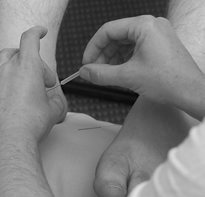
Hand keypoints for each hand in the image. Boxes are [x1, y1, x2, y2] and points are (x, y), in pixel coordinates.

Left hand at [0, 26, 65, 146]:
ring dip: (14, 60)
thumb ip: (56, 101)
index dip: (37, 32)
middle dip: (35, 64)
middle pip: (21, 54)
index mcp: (29, 68)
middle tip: (43, 82)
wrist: (10, 140)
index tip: (42, 32)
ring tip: (22, 69)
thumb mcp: (53, 111)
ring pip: (3, 58)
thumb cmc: (31, 125)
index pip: (30, 39)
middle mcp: (9, 69)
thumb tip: (55, 100)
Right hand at [79, 15, 203, 111]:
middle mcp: (151, 26)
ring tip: (106, 73)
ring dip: (112, 58)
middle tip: (94, 71)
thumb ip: (101, 74)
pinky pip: (135, 49)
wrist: (190, 92)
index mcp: (144, 26)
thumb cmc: (167, 81)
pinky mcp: (159, 46)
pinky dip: (124, 60)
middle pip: (116, 37)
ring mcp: (156, 35)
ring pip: (125, 44)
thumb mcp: (127, 77)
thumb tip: (85, 72)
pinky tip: (119, 71)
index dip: (93, 47)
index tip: (87, 63)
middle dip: (103, 55)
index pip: (108, 31)